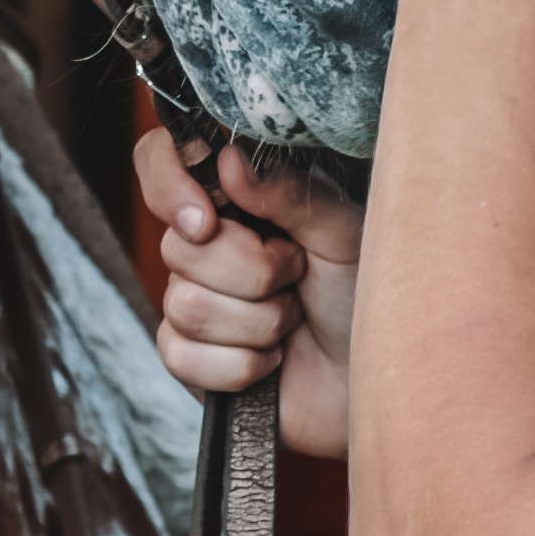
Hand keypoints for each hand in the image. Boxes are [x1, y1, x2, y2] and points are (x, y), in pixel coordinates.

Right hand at [135, 122, 362, 457]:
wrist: (374, 374)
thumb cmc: (364, 294)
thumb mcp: (340, 231)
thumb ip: (287, 192)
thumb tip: (228, 161)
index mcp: (235, 200)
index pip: (159, 164)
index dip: (169, 187)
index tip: (207, 220)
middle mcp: (205, 246)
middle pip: (177, 247)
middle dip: (252, 271)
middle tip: (296, 275)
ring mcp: (191, 303)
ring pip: (186, 306)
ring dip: (258, 322)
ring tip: (292, 319)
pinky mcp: (190, 361)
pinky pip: (184, 357)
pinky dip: (242, 364)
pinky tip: (272, 360)